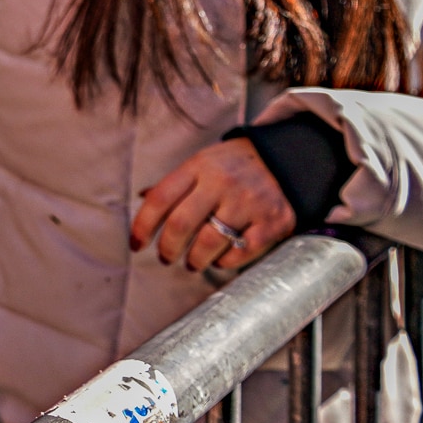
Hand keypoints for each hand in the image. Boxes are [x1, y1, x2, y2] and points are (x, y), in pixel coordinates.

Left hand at [131, 139, 295, 273]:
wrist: (287, 160)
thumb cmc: (234, 167)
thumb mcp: (203, 163)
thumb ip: (176, 184)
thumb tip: (141, 199)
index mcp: (199, 166)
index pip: (160, 199)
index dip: (142, 226)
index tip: (136, 244)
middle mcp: (223, 183)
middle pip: (181, 224)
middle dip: (167, 249)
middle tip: (166, 257)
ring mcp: (249, 203)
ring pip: (208, 243)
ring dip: (194, 260)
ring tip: (192, 263)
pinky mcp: (273, 223)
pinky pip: (240, 253)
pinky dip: (225, 262)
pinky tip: (220, 259)